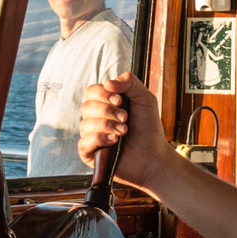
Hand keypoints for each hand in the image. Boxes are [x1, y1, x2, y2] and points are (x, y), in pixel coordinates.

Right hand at [77, 74, 171, 189]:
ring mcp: (92, 137)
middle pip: (86, 106)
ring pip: (84, 124)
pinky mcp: (90, 154)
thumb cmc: (149, 129)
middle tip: (125, 118)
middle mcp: (97, 119)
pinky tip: (113, 142)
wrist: (153, 155)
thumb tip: (107, 83)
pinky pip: (83, 143)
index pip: (91, 91)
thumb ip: (129, 82)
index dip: (103, 94)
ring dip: (107, 126)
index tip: (120, 101)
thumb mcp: (145, 98)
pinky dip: (99, 139)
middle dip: (107, 111)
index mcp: (106, 105)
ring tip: (124, 132)